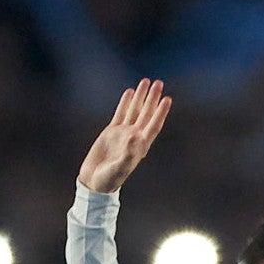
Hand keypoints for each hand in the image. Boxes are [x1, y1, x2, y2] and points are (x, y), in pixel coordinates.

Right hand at [78, 79, 170, 193]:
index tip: (168, 99)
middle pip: (147, 113)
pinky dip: (126, 102)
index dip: (161, 112)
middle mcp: (135, 137)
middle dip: (153, 98)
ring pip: (135, 110)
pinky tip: (130, 92)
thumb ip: (129, 154)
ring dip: (141, 97)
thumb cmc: (110, 179)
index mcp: (141, 146)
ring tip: (146, 81)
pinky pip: (121, 113)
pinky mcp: (112, 131)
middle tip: (159, 83)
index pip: (153, 125)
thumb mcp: (120, 168)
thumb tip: (136, 137)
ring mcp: (124, 133)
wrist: (96, 181)